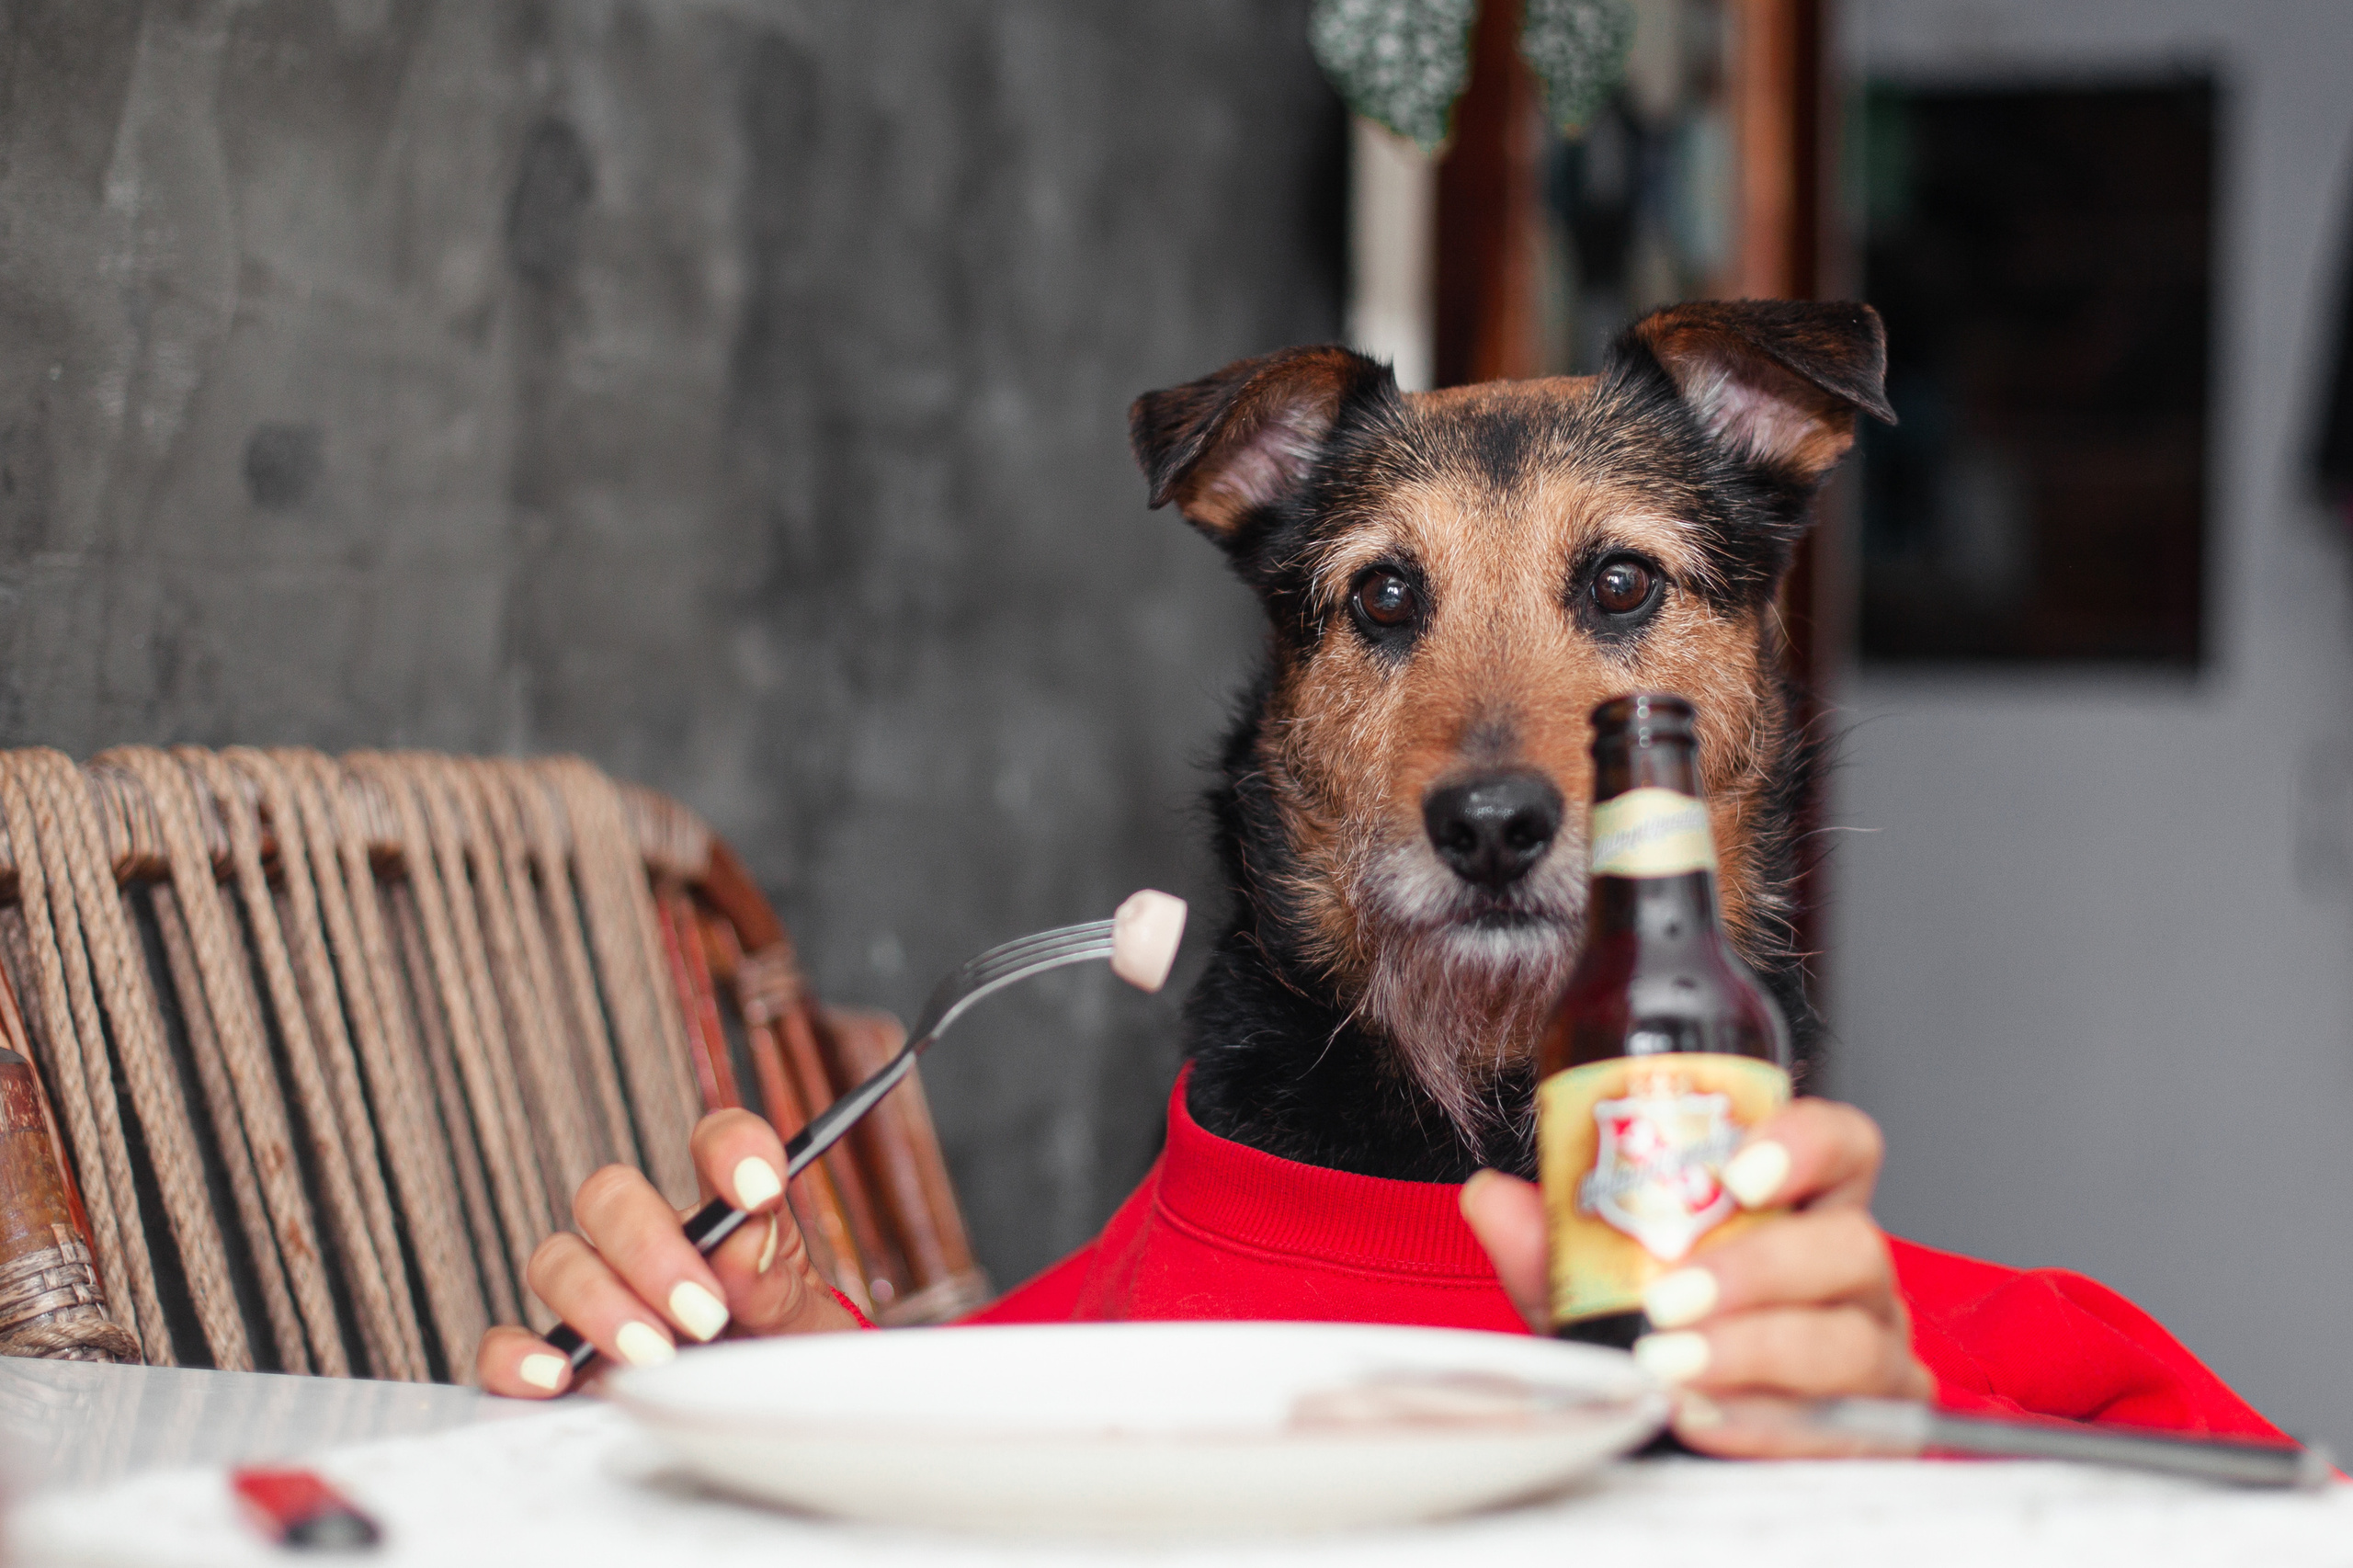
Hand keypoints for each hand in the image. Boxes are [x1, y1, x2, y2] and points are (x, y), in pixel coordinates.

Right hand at [476, 1109, 860, 1396]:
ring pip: (556, 1260)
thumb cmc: (790, 1367)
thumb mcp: (806, 1330)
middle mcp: (648, 1245)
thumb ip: (779, 1285)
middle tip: (705, 1313)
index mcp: (721, 1218)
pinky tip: (561, 1376)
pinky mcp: (557, 1362)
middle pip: (610, 1196)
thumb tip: (744, 1235)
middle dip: (650, 1249)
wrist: (766, 1437)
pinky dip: (519, 1355)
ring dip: (600, 1303)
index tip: (759, 1191)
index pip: (715, 1145)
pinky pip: (503, 1344)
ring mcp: (595, 1299)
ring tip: (654, 1356)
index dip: (732, 1150)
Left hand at [1461, 1096, 1933, 1455]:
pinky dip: (1764, 1420)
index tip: (1737, 1173)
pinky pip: (1842, 1423)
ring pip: (1851, 1339)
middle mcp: (1851, 1273)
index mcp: (1799, 1208)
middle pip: (1851, 1245)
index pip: (1842, 1145)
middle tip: (1670, 1297)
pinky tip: (1704, 1418)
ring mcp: (1874, 1349)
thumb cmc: (1659, 1334)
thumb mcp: (1594, 1286)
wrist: (1677, 1434)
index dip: (1806, 1144)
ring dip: (1754, 1350)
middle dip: (1757, 1269)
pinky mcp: (1873, 1427)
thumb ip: (1549, 1243)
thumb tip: (1491, 1197)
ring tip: (1673, 1366)